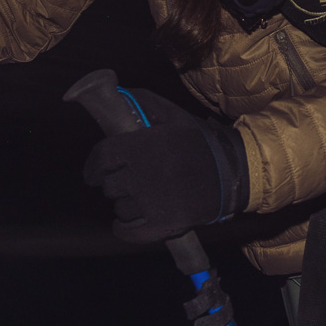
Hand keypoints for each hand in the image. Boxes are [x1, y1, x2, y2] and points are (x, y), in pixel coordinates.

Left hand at [82, 89, 247, 243]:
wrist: (233, 172)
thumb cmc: (200, 142)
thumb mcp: (174, 115)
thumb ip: (143, 102)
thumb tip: (116, 94)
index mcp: (143, 146)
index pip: (101, 158)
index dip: (93, 167)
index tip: (92, 173)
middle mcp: (143, 175)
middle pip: (109, 185)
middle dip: (114, 183)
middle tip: (127, 181)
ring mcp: (152, 202)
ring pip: (120, 208)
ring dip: (124, 204)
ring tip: (139, 197)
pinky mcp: (163, 225)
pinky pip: (129, 231)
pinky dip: (124, 228)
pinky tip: (128, 222)